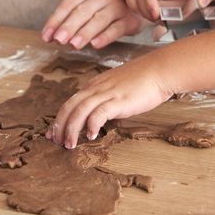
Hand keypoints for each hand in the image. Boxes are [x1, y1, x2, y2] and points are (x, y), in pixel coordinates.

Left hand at [41, 0, 145, 48]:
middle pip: (83, 11)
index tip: (46, 36)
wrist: (138, 3)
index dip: (55, 21)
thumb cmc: (104, 7)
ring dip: (84, 33)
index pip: (68, 4)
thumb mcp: (87, 6)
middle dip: (69, 27)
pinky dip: (104, 36)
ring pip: (99, 20)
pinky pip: (116, 29)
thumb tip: (51, 36)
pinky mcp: (130, 20)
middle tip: (59, 40)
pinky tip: (95, 44)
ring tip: (73, 45)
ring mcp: (118, 6)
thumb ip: (70, 18)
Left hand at [45, 53, 174, 148]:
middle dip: (59, 125)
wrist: (160, 70)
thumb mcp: (118, 87)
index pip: (71, 102)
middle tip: (54, 142)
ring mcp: (107, 93)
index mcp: (95, 85)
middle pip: (70, 106)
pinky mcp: (118, 100)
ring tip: (69, 145)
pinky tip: (91, 136)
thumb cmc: (144, 79)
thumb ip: (107, 98)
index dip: (60, 118)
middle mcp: (97, 88)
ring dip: (72, 129)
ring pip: (80, 111)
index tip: (54, 132)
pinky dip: (92, 125)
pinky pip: (99, 113)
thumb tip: (102, 114)